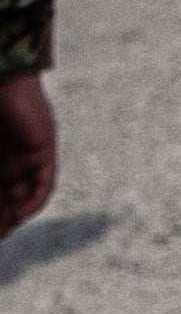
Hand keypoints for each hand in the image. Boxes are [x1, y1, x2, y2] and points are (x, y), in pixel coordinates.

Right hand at [0, 72, 51, 234]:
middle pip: (7, 201)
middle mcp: (11, 162)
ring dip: (13, 218)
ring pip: (23, 198)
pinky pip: (43, 185)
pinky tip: (20, 217)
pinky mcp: (43, 152)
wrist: (0, 79)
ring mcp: (27, 158)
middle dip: (0, 221)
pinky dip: (33, 203)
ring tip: (3, 234)